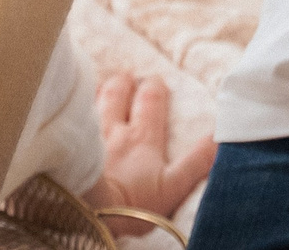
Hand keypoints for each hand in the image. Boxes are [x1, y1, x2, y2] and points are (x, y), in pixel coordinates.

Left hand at [85, 71, 213, 232]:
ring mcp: (88, 138)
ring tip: (100, 85)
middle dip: (124, 82)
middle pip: (117, 95)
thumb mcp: (173, 186)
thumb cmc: (132, 202)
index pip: (150, 101)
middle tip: (126, 75)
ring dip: (98, 92)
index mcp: (142, 137)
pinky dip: (74, 109)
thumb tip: (220, 136)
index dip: (155, 87)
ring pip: (92, 104)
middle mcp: (114, 131)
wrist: (88, 214)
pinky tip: (71, 108)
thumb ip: (197, 161)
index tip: (157, 79)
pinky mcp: (68, 149)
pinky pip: (71, 119)